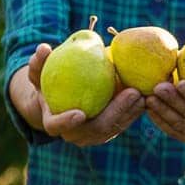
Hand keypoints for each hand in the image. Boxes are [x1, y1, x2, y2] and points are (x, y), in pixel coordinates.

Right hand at [23, 43, 146, 145]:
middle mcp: (74, 135)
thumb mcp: (39, 72)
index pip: (57, 126)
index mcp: (53, 123)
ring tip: (143, 93)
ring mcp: (92, 136)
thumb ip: (38, 63)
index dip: (67, 122)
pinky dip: (134, 111)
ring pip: (114, 128)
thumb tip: (42, 48)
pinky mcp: (108, 131)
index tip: (80, 113)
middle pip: (96, 129)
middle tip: (132, 93)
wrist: (59, 100)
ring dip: (130, 112)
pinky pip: (123, 123)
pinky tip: (146, 96)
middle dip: (116, 112)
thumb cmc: (47, 83)